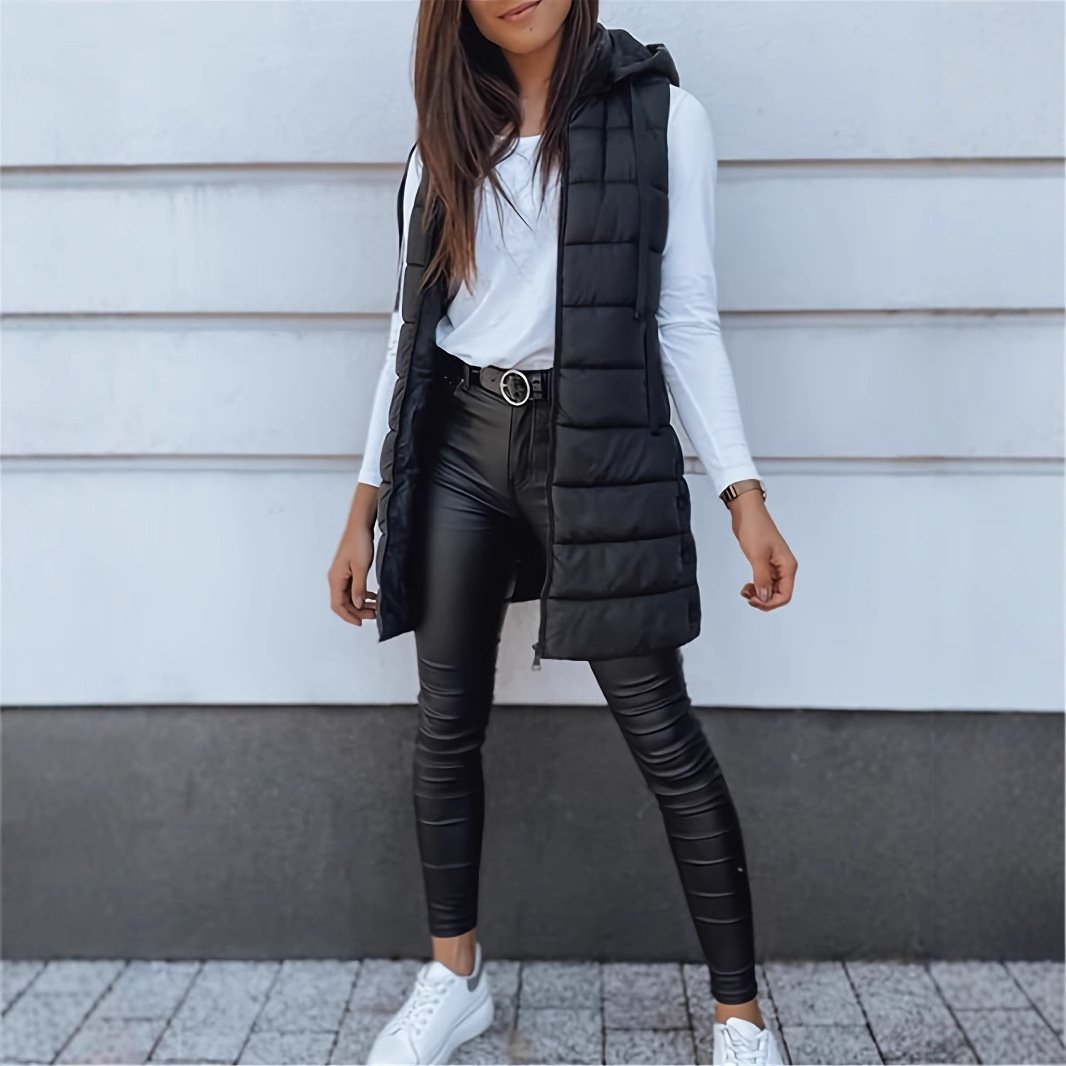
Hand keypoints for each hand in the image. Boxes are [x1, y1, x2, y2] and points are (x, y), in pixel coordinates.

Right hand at [328, 523, 378, 625]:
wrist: (360, 526)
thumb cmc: (358, 541)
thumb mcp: (361, 567)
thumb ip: (358, 588)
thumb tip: (358, 604)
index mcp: (335, 578)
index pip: (338, 605)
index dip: (349, 616)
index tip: (360, 623)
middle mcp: (336, 577)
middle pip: (344, 602)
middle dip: (358, 612)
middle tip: (373, 615)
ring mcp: (342, 574)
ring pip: (349, 596)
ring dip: (361, 604)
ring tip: (375, 608)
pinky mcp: (349, 570)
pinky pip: (353, 588)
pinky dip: (362, 594)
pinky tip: (373, 596)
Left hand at [727, 492, 796, 610]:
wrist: (747, 513)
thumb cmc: (755, 528)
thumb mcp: (758, 556)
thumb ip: (762, 579)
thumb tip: (764, 597)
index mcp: (788, 566)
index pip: (785, 595)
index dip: (770, 603)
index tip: (755, 600)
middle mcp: (784, 567)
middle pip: (778, 595)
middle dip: (763, 600)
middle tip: (748, 595)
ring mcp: (775, 566)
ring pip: (770, 590)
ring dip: (758, 594)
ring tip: (746, 590)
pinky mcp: (765, 563)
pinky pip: (764, 582)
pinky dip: (756, 586)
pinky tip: (747, 586)